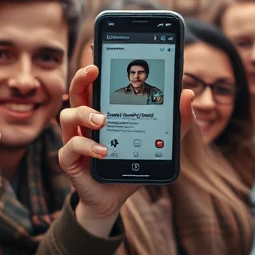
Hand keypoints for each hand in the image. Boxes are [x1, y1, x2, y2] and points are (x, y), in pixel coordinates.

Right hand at [58, 65, 193, 237]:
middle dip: (81, 78)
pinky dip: (85, 147)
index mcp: (101, 111)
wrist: (115, 198)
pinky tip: (103, 150)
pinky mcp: (71, 162)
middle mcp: (84, 123)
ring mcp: (75, 141)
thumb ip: (176, 121)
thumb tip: (187, 93)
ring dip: (84, 113)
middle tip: (94, 70)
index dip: (92, 69)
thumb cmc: (130, 164)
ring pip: (67, 116)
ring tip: (103, 119)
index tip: (100, 56)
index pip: (94, 84)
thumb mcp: (160, 142)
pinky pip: (69, 149)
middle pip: (75, 92)